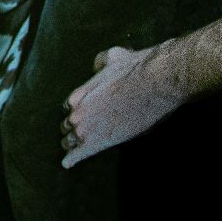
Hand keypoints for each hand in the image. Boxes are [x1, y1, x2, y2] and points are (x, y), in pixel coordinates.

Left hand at [60, 43, 187, 167]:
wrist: (154, 84)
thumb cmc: (137, 69)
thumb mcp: (113, 57)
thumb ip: (101, 61)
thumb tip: (97, 65)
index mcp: (79, 93)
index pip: (68, 107)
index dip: (75, 110)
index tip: (81, 113)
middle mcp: (78, 112)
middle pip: (67, 125)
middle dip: (73, 128)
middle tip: (82, 132)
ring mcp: (87, 129)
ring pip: (70, 141)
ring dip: (72, 144)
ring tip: (72, 149)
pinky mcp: (100, 142)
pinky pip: (79, 155)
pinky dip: (72, 160)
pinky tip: (66, 164)